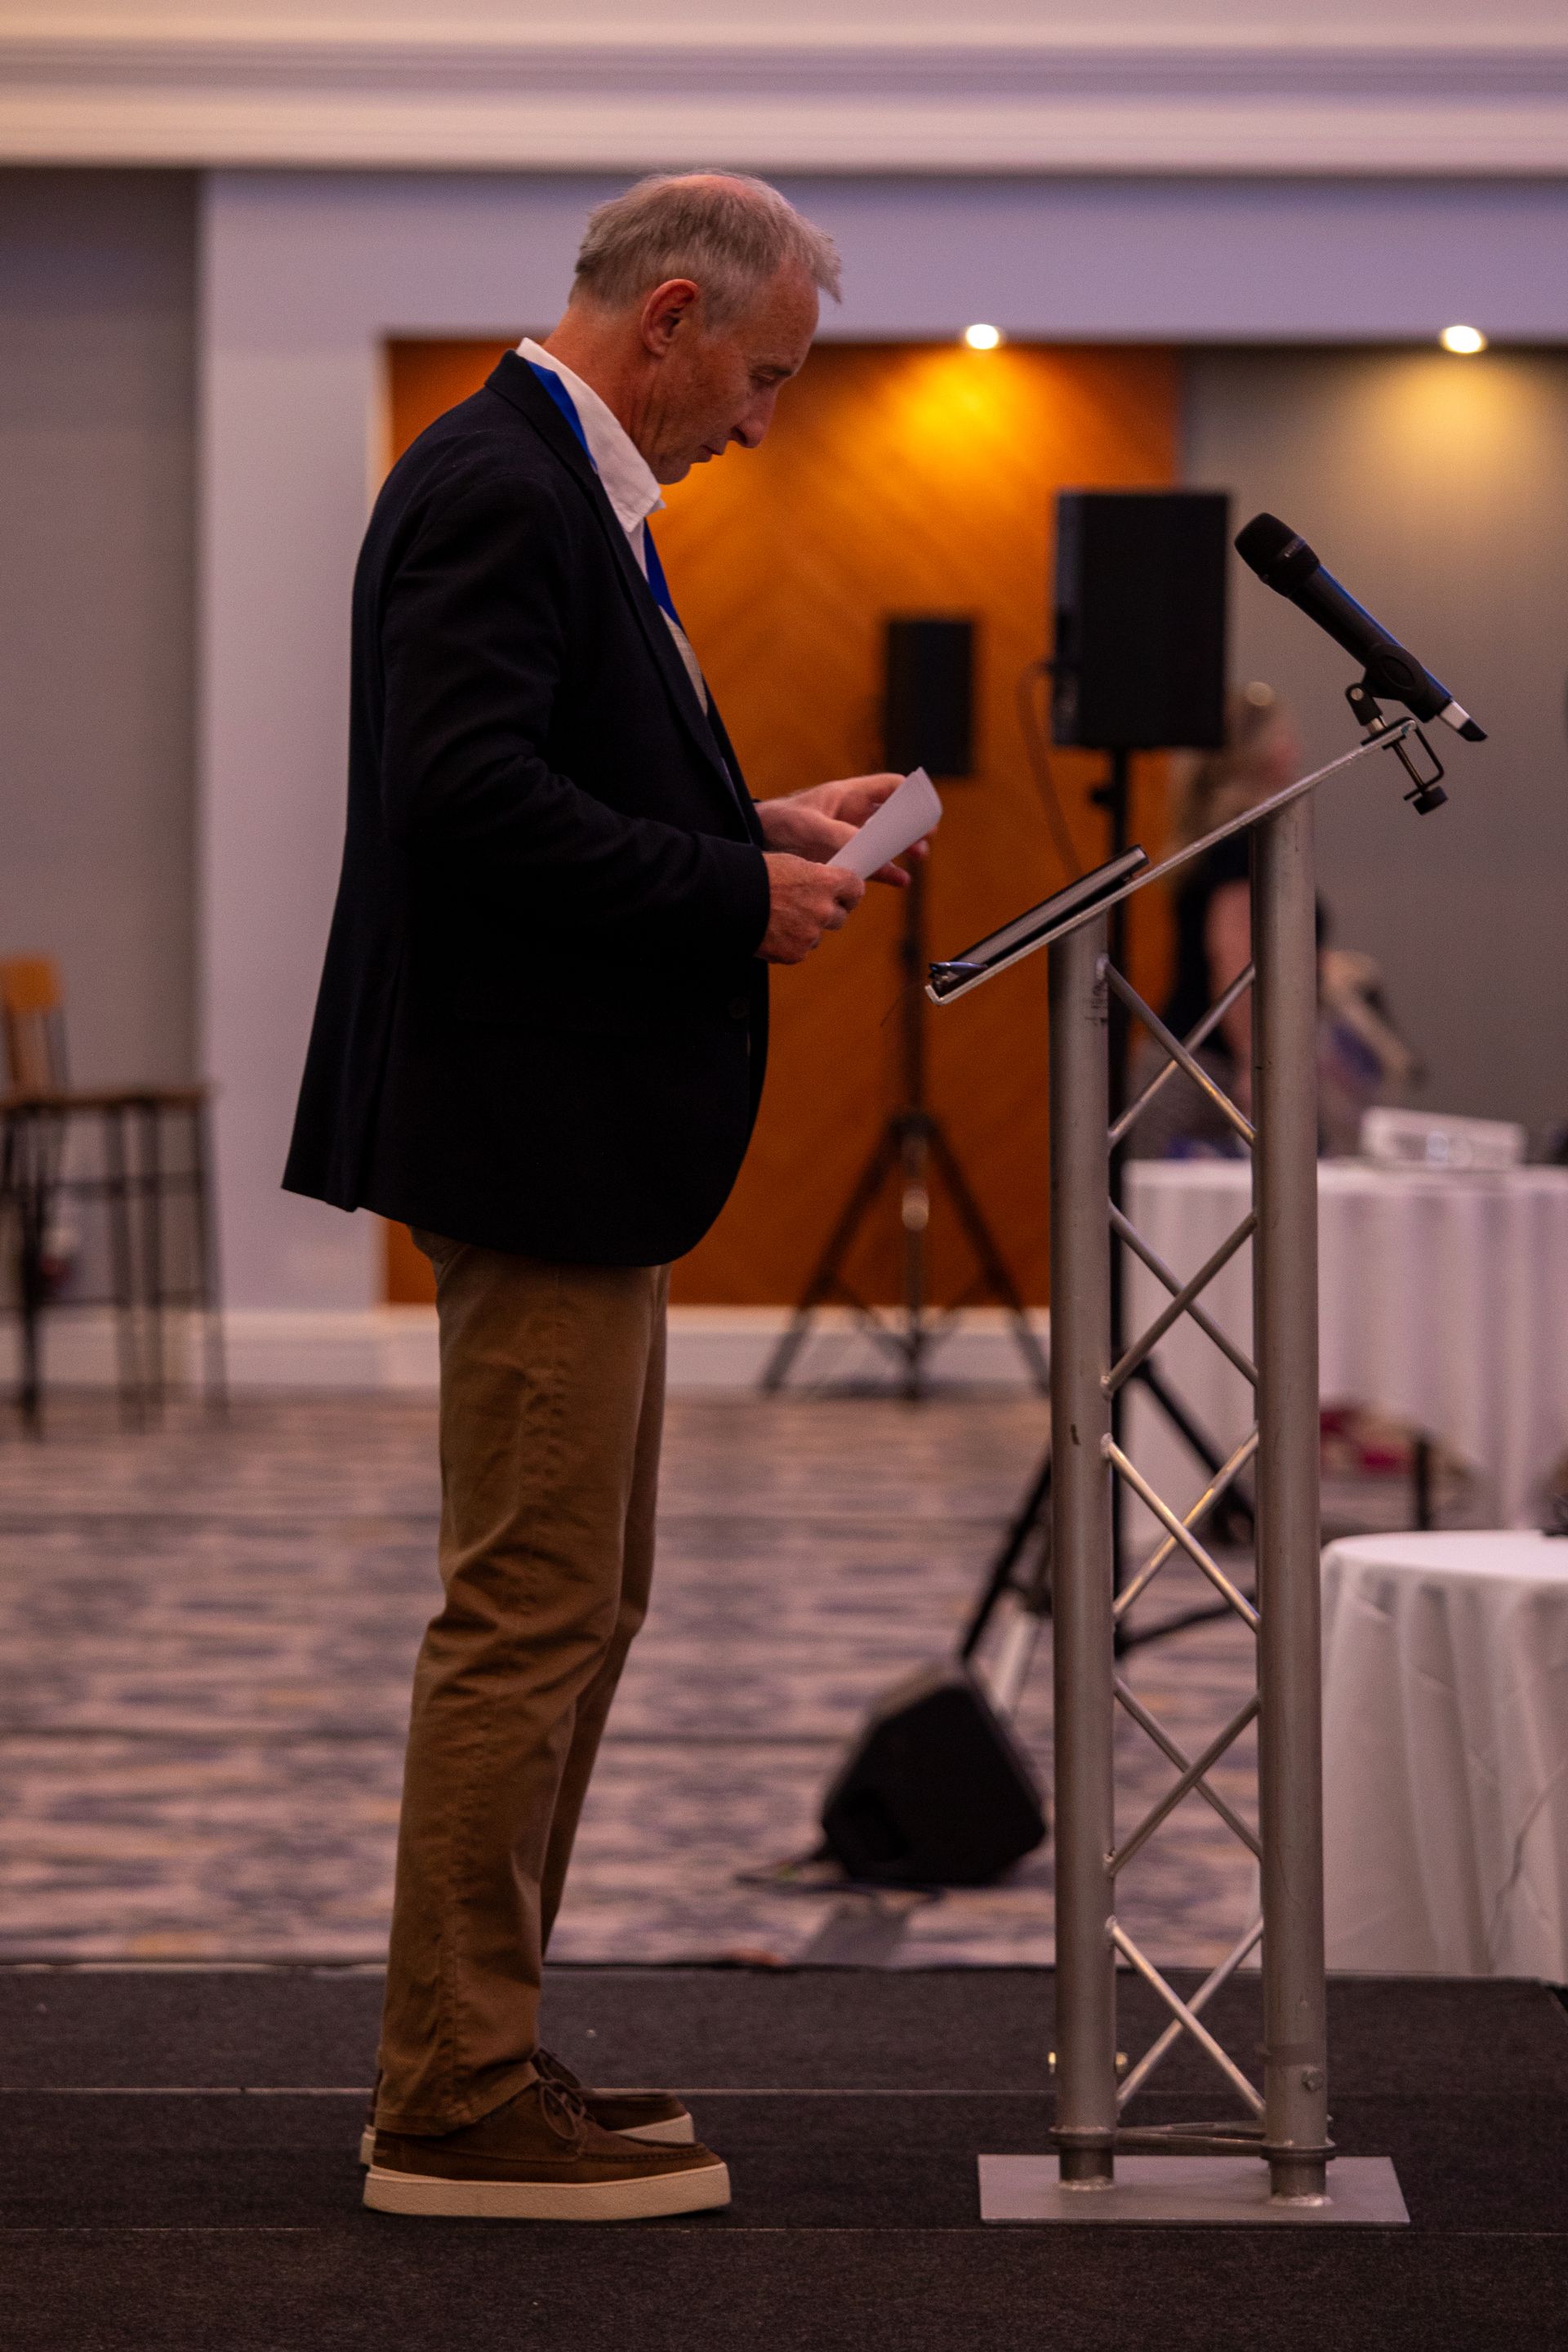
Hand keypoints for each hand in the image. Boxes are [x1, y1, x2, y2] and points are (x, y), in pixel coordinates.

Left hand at [756, 773, 925, 887]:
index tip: (924, 807)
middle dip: (911, 825)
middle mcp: (853, 815)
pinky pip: (871, 864)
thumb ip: (839, 834)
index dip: (909, 794)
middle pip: (893, 816)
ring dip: (902, 849)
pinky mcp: (844, 858)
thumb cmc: (781, 822)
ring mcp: (850, 837)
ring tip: (917, 857)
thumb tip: (866, 847)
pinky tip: (900, 881)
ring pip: (886, 842)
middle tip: (925, 837)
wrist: (758, 841)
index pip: (888, 787)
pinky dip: (887, 872)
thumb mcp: (810, 826)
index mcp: (848, 795)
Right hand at [758, 854, 864, 964]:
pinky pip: (800, 950)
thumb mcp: (790, 864)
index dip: (849, 892)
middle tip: (806, 907)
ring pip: (818, 936)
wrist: (725, 899)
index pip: (856, 889)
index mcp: (825, 882)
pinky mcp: (795, 954)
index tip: (844, 894)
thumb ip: (814, 877)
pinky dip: (789, 943)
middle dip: (827, 913)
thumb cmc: (754, 876)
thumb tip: (825, 886)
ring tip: (780, 918)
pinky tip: (771, 931)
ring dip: (806, 930)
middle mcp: (823, 910)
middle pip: (840, 917)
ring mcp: (809, 934)